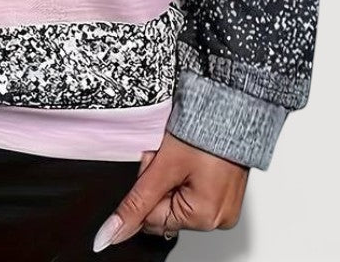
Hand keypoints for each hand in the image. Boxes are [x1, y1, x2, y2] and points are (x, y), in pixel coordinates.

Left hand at [92, 131, 248, 250]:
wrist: (228, 105)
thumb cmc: (202, 131)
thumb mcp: (162, 167)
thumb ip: (135, 203)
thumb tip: (111, 235)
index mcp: (204, 218)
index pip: (151, 220)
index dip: (146, 188)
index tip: (155, 163)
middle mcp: (218, 218)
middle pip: (164, 210)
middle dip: (158, 181)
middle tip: (167, 156)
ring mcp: (224, 205)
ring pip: (176, 198)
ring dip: (169, 176)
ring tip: (181, 153)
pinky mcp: (225, 192)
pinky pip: (192, 190)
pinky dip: (183, 173)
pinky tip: (189, 156)